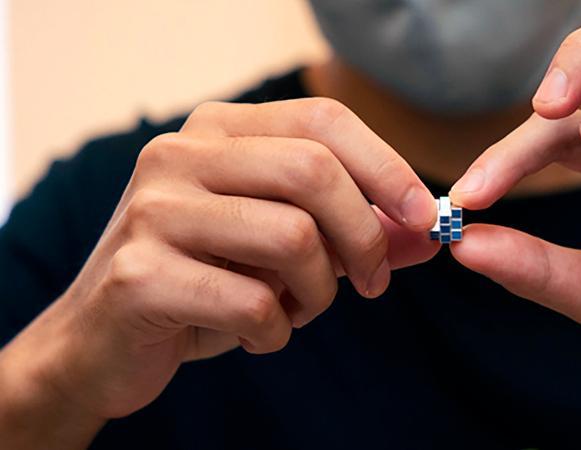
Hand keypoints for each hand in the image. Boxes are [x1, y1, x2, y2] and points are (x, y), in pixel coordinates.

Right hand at [0, 98, 438, 428]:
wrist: (103, 340)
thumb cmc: (207, 282)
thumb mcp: (285, 248)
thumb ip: (355, 234)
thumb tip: (430, 236)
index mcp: (219, 129)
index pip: (324, 119)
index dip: (387, 167)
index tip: (425, 217)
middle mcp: (180, 154)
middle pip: (314, 171)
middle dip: (364, 236)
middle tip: (371, 283)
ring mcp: (154, 210)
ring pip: (293, 238)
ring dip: (319, 293)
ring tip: (300, 310)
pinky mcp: (139, 273)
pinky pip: (253, 302)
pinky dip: (276, 332)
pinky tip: (259, 334)